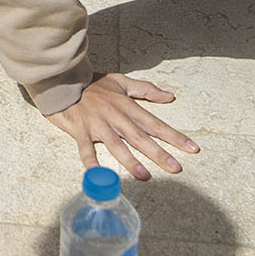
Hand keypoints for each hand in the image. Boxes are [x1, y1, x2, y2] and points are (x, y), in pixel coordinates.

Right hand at [46, 72, 197, 180]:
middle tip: (176, 168)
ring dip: (130, 161)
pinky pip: (86, 149)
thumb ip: (145, 89)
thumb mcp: (120, 81)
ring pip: (117, 145)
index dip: (173, 136)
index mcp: (127, 106)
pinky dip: (91, 162)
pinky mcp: (80, 131)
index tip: (191, 148)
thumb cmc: (92, 84)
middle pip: (140, 137)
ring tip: (145, 176)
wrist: (63, 79)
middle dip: (158, 153)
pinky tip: (98, 176)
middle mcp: (115, 117)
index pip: (155, 123)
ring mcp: (97, 125)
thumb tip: (169, 96)